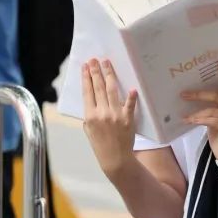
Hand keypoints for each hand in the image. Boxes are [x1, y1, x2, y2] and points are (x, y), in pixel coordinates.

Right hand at [82, 59, 138, 174]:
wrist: (115, 158)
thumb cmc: (100, 145)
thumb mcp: (89, 130)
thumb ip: (90, 115)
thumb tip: (93, 100)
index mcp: (90, 115)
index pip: (87, 91)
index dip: (86, 77)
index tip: (85, 66)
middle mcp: (102, 113)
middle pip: (98, 87)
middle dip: (96, 71)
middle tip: (95, 59)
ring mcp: (115, 115)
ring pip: (112, 90)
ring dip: (109, 75)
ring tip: (107, 64)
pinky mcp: (128, 119)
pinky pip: (130, 105)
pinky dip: (131, 97)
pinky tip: (132, 88)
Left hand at [181, 62, 217, 164]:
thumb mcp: (215, 114)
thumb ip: (210, 105)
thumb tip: (189, 93)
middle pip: (217, 96)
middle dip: (199, 94)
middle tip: (183, 94)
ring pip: (212, 110)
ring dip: (195, 112)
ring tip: (184, 115)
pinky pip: (211, 121)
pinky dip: (198, 120)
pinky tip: (188, 121)